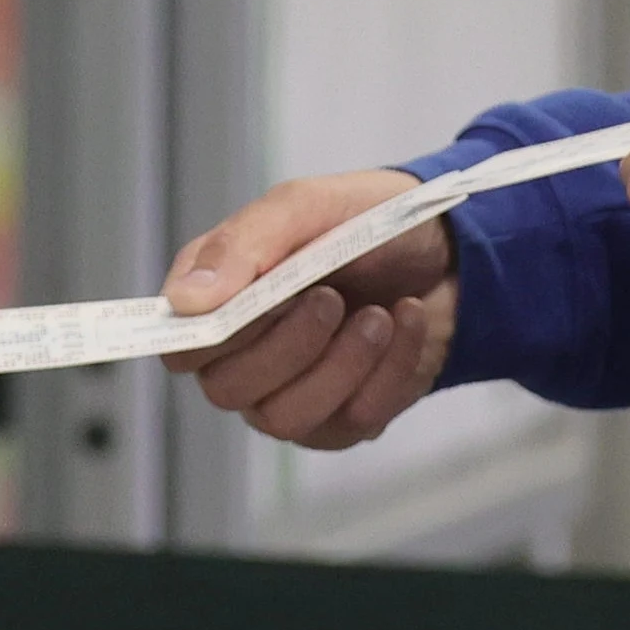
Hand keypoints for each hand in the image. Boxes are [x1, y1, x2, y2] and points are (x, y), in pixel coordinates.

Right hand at [167, 170, 452, 449]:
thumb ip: (243, 245)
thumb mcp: (307, 207)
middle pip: (227, 390)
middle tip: (332, 299)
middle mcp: (242, 355)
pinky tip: (405, 321)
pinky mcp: (340, 420)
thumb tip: (184, 299)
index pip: (180, 346)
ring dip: (343, 363)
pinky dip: (389, 370)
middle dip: (288, 346)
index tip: (262, 301)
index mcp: (217, 297)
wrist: (448, 252)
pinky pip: (351, 422)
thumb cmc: (365, 222)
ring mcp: (288, 394)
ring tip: (379, 315)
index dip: (211, 337)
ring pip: (286, 418)